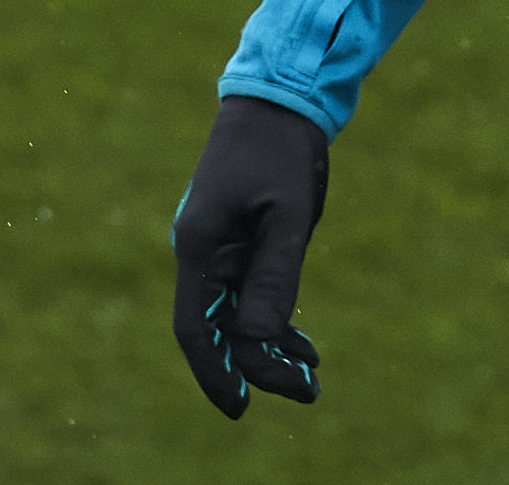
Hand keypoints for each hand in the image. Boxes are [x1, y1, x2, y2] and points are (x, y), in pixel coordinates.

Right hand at [170, 96, 331, 418]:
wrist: (281, 99)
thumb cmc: (282, 150)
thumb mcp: (288, 214)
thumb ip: (274, 276)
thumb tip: (261, 341)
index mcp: (200, 246)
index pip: (197, 328)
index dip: (216, 372)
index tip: (241, 408)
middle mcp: (202, 252)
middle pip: (219, 328)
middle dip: (257, 366)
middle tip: (307, 391)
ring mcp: (219, 248)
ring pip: (235, 315)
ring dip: (269, 348)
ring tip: (311, 373)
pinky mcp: (239, 241)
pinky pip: (248, 294)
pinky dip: (273, 321)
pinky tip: (302, 343)